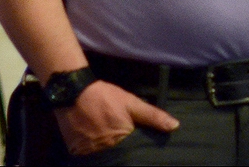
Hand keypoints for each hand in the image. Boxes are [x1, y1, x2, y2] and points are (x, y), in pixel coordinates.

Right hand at [53, 80, 178, 155]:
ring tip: (105, 137)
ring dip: (105, 150)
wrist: (73, 91)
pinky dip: (91, 150)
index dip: (135, 150)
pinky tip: (93, 139)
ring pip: (102, 156)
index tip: (136, 146)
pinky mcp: (76, 151)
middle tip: (117, 138)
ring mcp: (89, 152)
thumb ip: (153, 116)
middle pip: (118, 156)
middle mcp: (105, 150)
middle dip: (120, 150)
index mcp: (122, 140)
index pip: (133, 153)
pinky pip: (87, 156)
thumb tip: (175, 126)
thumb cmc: (105, 97)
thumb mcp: (131, 103)